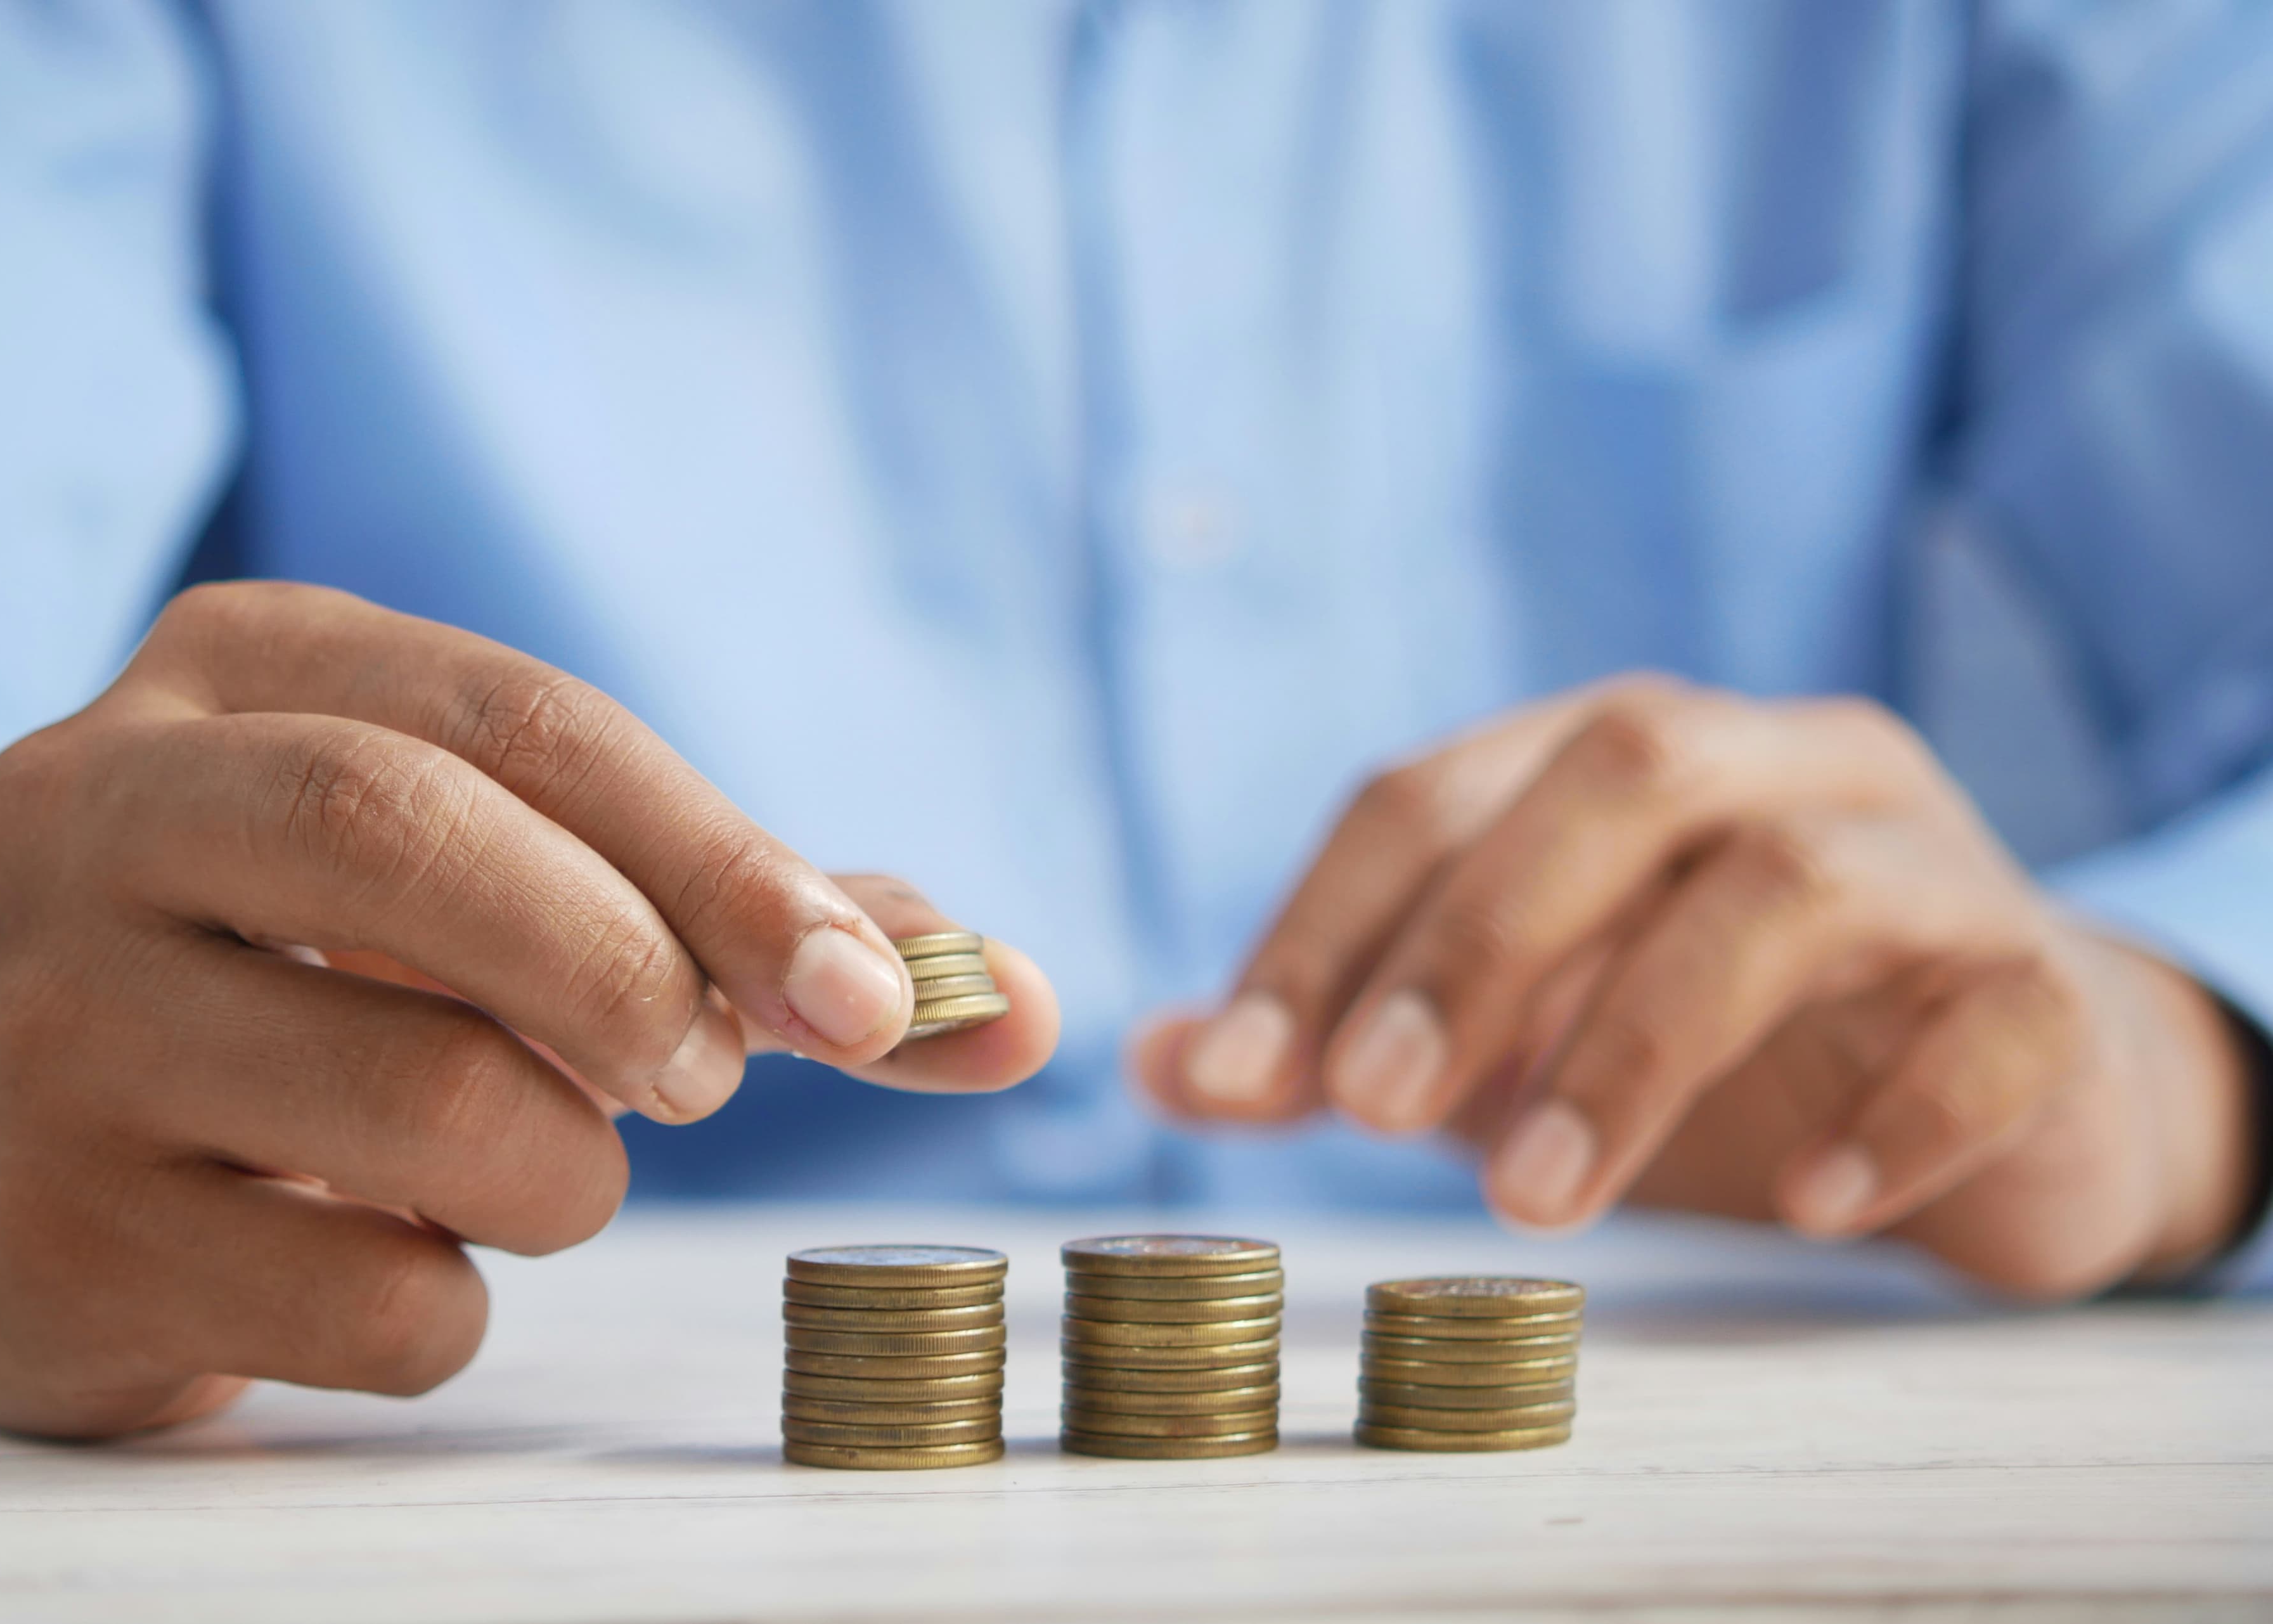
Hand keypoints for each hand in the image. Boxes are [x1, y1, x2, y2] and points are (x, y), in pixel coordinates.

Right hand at [0, 583, 1057, 1436]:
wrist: (38, 1157)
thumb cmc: (343, 988)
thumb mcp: (516, 890)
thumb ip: (761, 929)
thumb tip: (1019, 1003)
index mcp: (245, 669)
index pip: (524, 718)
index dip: (725, 857)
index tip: (874, 994)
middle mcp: (101, 807)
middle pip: (411, 836)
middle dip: (629, 971)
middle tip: (703, 1079)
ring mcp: (48, 1022)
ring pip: (420, 1099)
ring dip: (563, 1171)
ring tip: (526, 1164)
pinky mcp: (50, 1232)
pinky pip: (366, 1299)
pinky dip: (454, 1305)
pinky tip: (391, 1254)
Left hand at [1138, 677, 2256, 1297]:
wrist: (2007, 1091)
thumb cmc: (1721, 1047)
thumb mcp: (1511, 1038)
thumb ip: (1345, 1039)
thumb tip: (1155, 1063)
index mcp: (1618, 757)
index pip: (1433, 790)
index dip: (1321, 926)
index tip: (1234, 1076)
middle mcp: (1776, 765)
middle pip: (1621, 772)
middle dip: (1478, 939)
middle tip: (1372, 1110)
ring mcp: (1928, 863)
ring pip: (1790, 885)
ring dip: (1638, 1042)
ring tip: (1537, 1201)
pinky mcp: (2046, 986)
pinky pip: (1991, 1020)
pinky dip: (1893, 1113)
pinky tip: (1806, 1205)